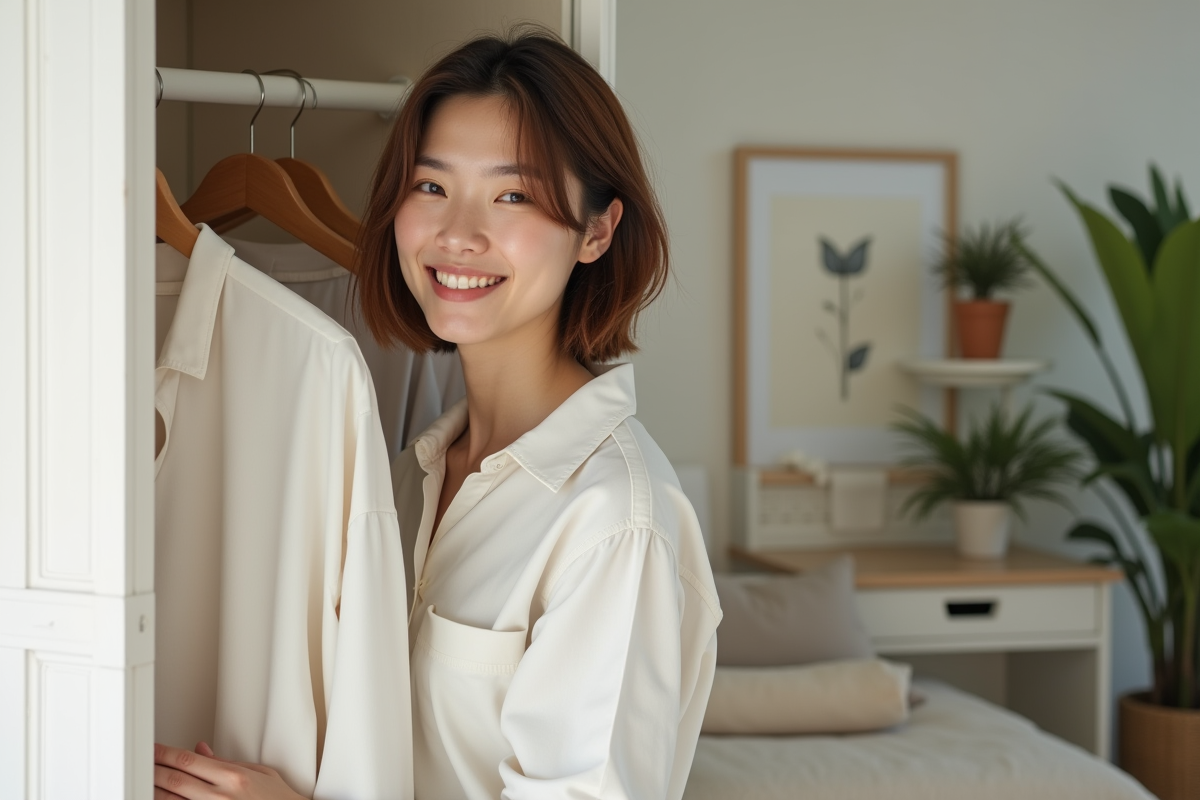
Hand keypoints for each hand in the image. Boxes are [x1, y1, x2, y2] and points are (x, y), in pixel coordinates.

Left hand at [154, 742, 306, 799]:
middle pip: (177, 780)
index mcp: (234, 777)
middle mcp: (222, 796)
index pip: (190, 761)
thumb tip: (201, 751)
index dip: (167, 754)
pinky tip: (161, 799)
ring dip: (155, 790)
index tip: (154, 749)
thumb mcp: (259, 772)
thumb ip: (227, 762)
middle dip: (155, 769)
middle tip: (141, 762)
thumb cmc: (279, 799)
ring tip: (143, 781)